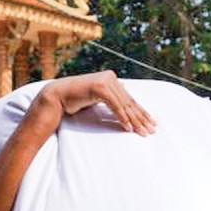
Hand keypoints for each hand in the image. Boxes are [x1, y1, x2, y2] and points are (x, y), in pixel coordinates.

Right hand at [42, 71, 156, 134]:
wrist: (58, 96)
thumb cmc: (77, 99)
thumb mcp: (98, 98)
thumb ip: (112, 97)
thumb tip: (126, 96)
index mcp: (112, 80)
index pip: (130, 99)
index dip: (142, 112)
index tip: (152, 123)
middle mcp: (111, 78)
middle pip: (129, 102)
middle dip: (141, 118)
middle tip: (151, 130)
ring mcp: (105, 81)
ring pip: (124, 105)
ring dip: (134, 121)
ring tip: (142, 132)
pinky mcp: (99, 87)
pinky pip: (115, 105)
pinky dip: (122, 117)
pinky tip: (128, 128)